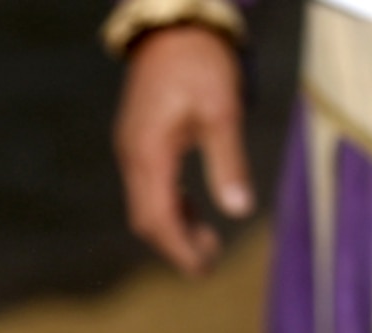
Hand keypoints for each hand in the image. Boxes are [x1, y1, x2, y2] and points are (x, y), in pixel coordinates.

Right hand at [114, 26, 253, 275]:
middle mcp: (133, 155)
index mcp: (150, 153)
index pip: (158, 219)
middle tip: (211, 261)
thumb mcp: (224, 111)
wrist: (174, 23)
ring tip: (208, 240)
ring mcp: (132, 148)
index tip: (205, 269)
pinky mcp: (138, 140)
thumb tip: (239, 211)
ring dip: (174, 227)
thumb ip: (229, 162)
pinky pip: (148, 186)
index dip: (180, 250)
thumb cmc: (202, 63)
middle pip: (146, 219)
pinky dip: (169, 206)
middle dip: (176, 245)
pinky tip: (193, 211)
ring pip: (145, 205)